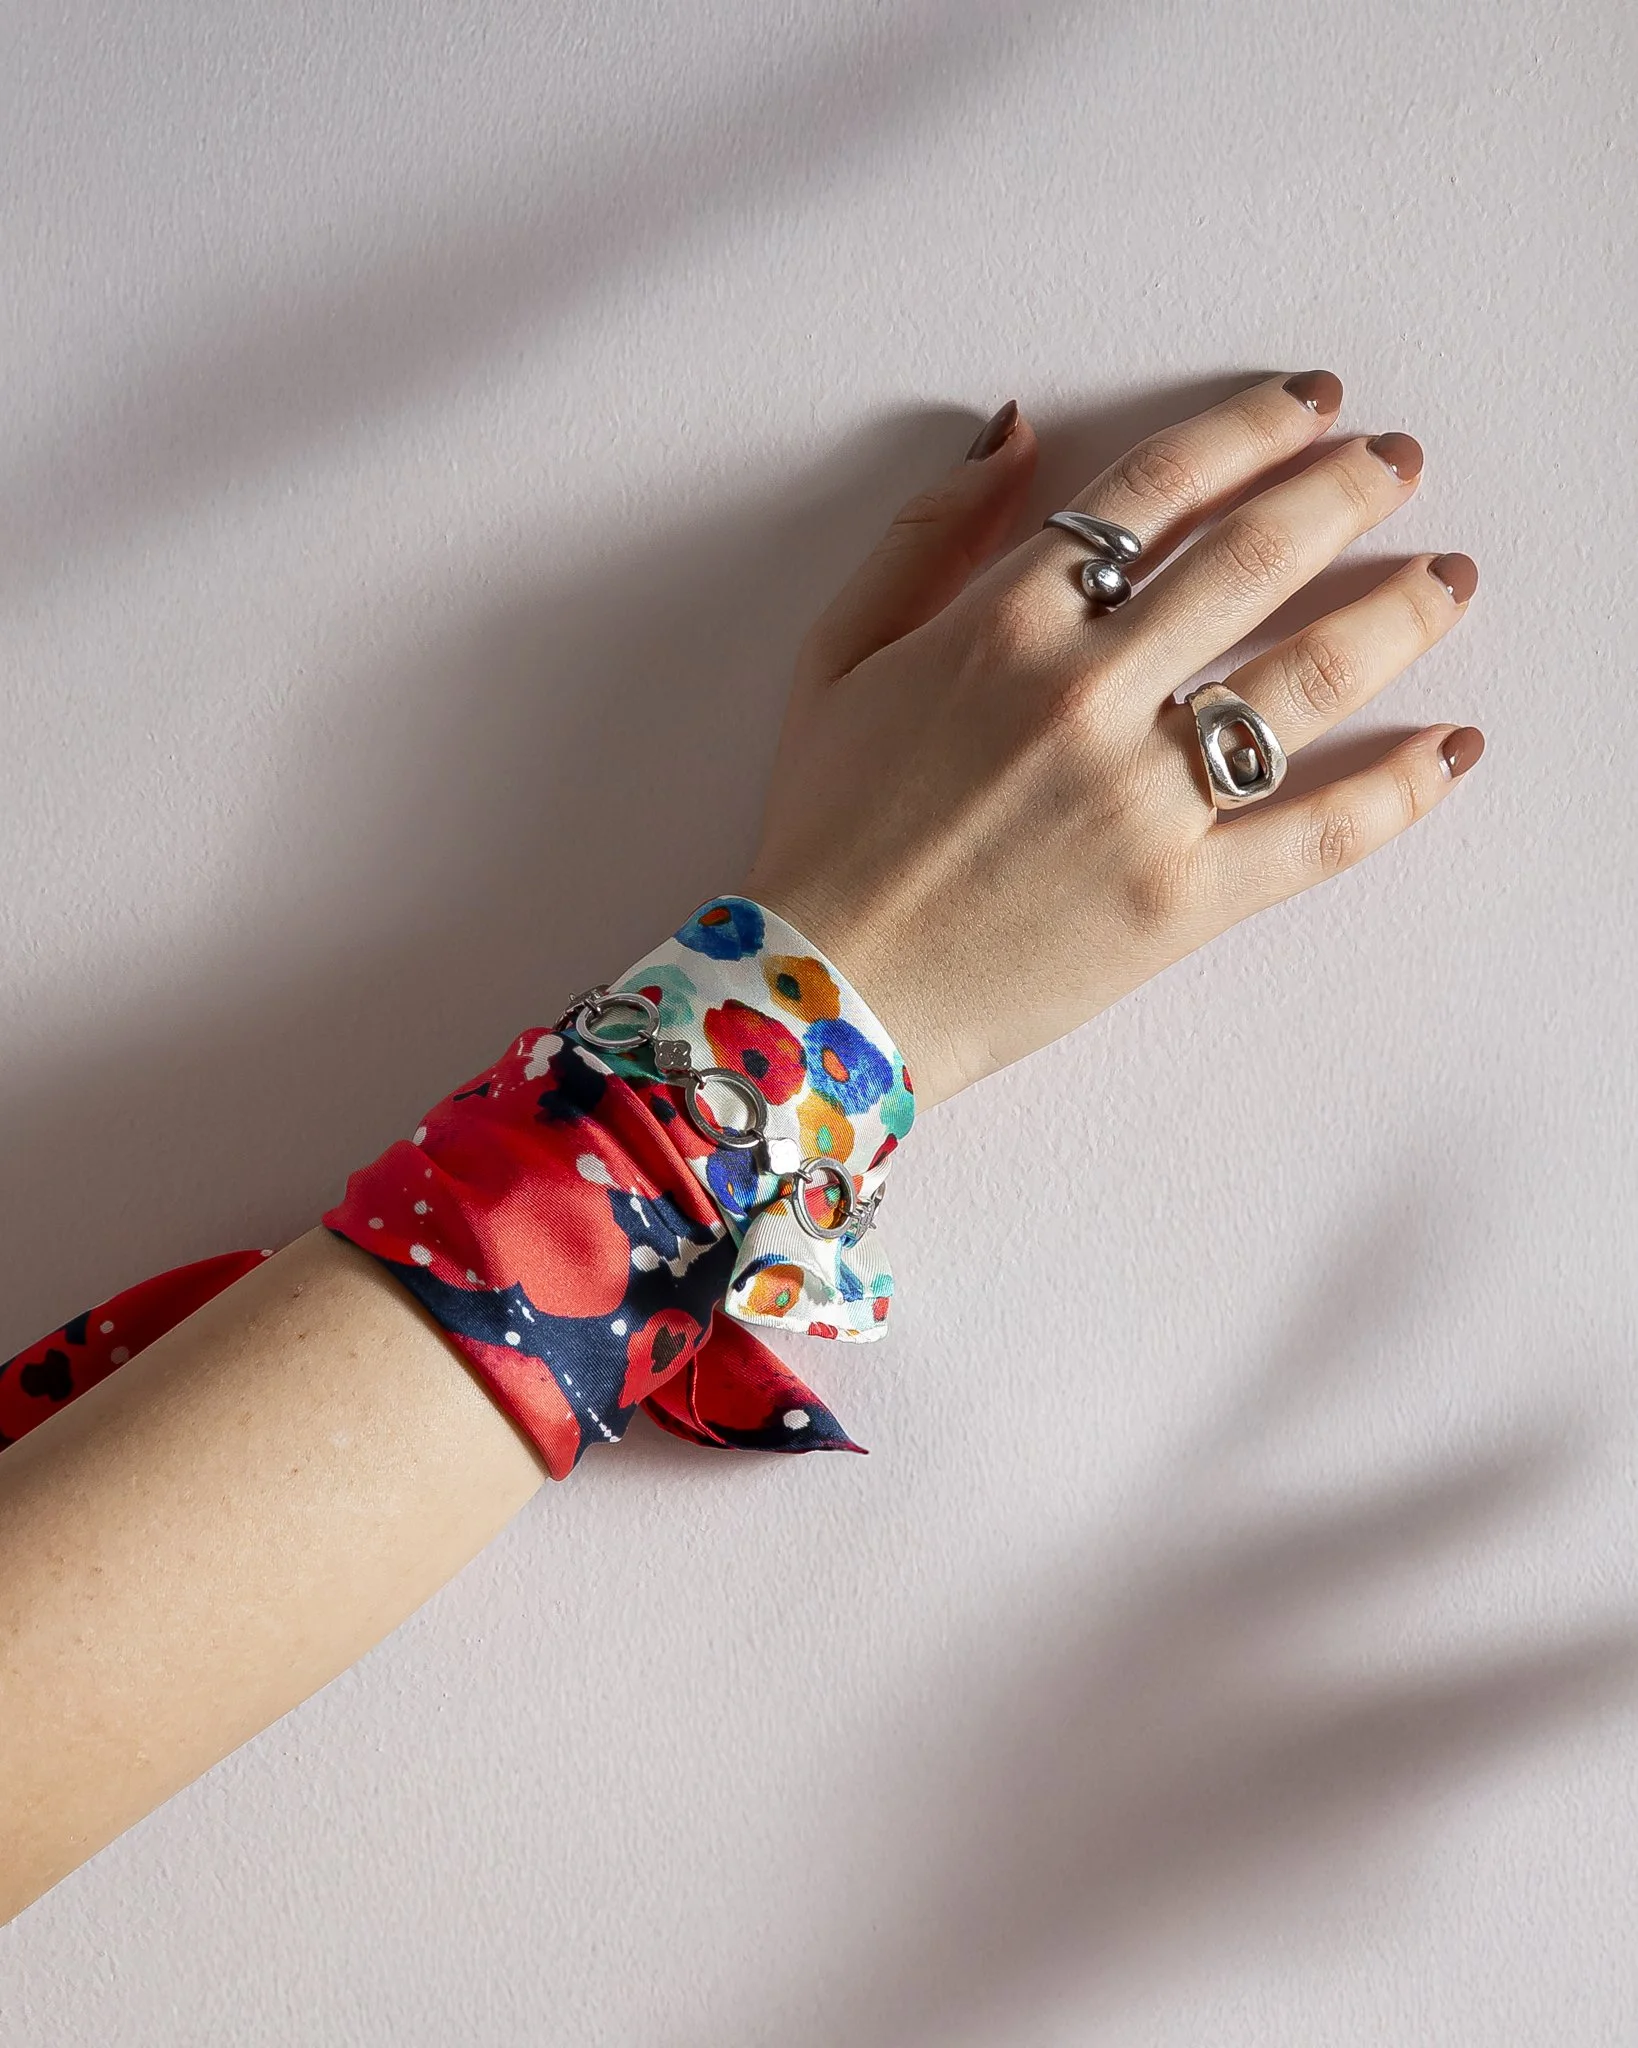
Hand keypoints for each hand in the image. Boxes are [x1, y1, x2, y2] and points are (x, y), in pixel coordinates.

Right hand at [745, 373, 1482, 1109]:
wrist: (827, 994)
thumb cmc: (827, 827)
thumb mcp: (838, 655)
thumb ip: (926, 533)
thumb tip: (1020, 433)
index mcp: (1005, 624)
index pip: (1161, 487)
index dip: (1253, 426)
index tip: (1313, 403)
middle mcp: (1087, 694)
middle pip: (1258, 555)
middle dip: (1349, 488)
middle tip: (1401, 461)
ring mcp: (1143, 800)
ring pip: (1312, 674)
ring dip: (1400, 609)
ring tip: (1446, 577)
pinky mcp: (1182, 900)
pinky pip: (1321, 830)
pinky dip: (1401, 786)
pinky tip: (1451, 747)